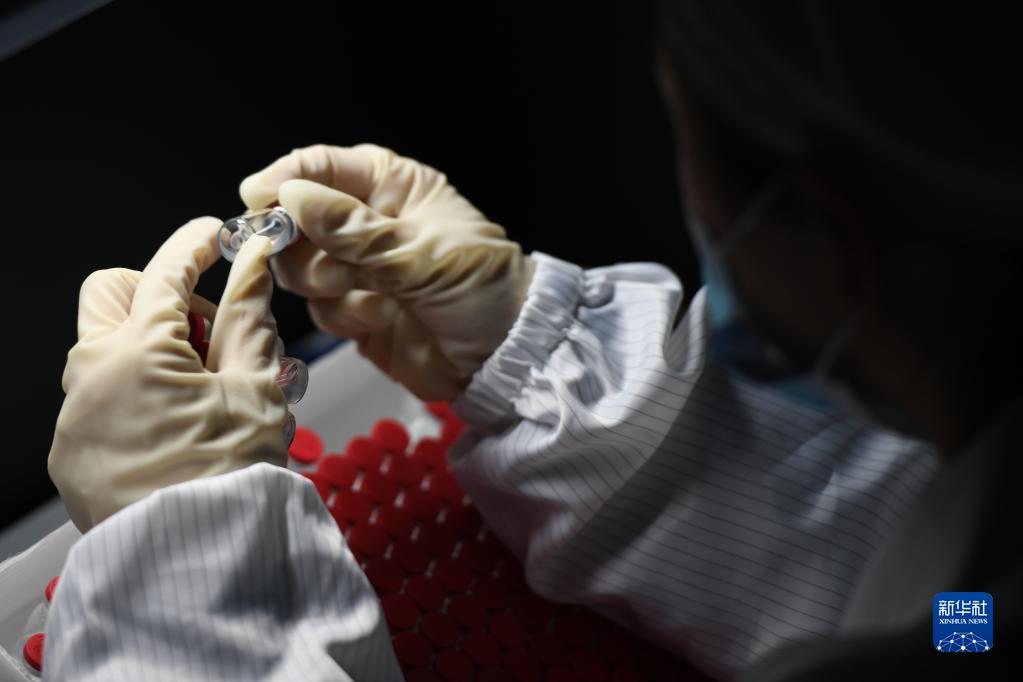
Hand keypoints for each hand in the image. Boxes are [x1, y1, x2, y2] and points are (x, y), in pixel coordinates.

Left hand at [48, 218, 288, 531]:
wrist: (197, 563)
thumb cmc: (230, 479)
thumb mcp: (254, 387)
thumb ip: (249, 316)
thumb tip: (253, 263)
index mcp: (137, 352)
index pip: (165, 270)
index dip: (196, 244)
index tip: (218, 238)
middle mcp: (90, 377)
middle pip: (112, 295)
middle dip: (158, 298)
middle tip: (205, 338)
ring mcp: (74, 418)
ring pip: (104, 350)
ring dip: (151, 352)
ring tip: (204, 394)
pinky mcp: (71, 454)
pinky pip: (98, 401)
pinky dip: (135, 398)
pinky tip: (178, 431)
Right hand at [239, 144, 535, 400]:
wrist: (505, 357)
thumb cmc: (484, 288)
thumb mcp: (424, 254)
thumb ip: (357, 232)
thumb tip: (293, 197)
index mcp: (391, 186)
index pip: (322, 166)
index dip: (285, 179)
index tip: (258, 200)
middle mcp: (366, 222)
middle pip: (296, 220)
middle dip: (307, 246)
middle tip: (335, 268)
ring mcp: (357, 269)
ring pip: (300, 268)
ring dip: (331, 286)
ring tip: (378, 298)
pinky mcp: (353, 312)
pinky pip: (319, 308)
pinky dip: (345, 317)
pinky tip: (383, 319)